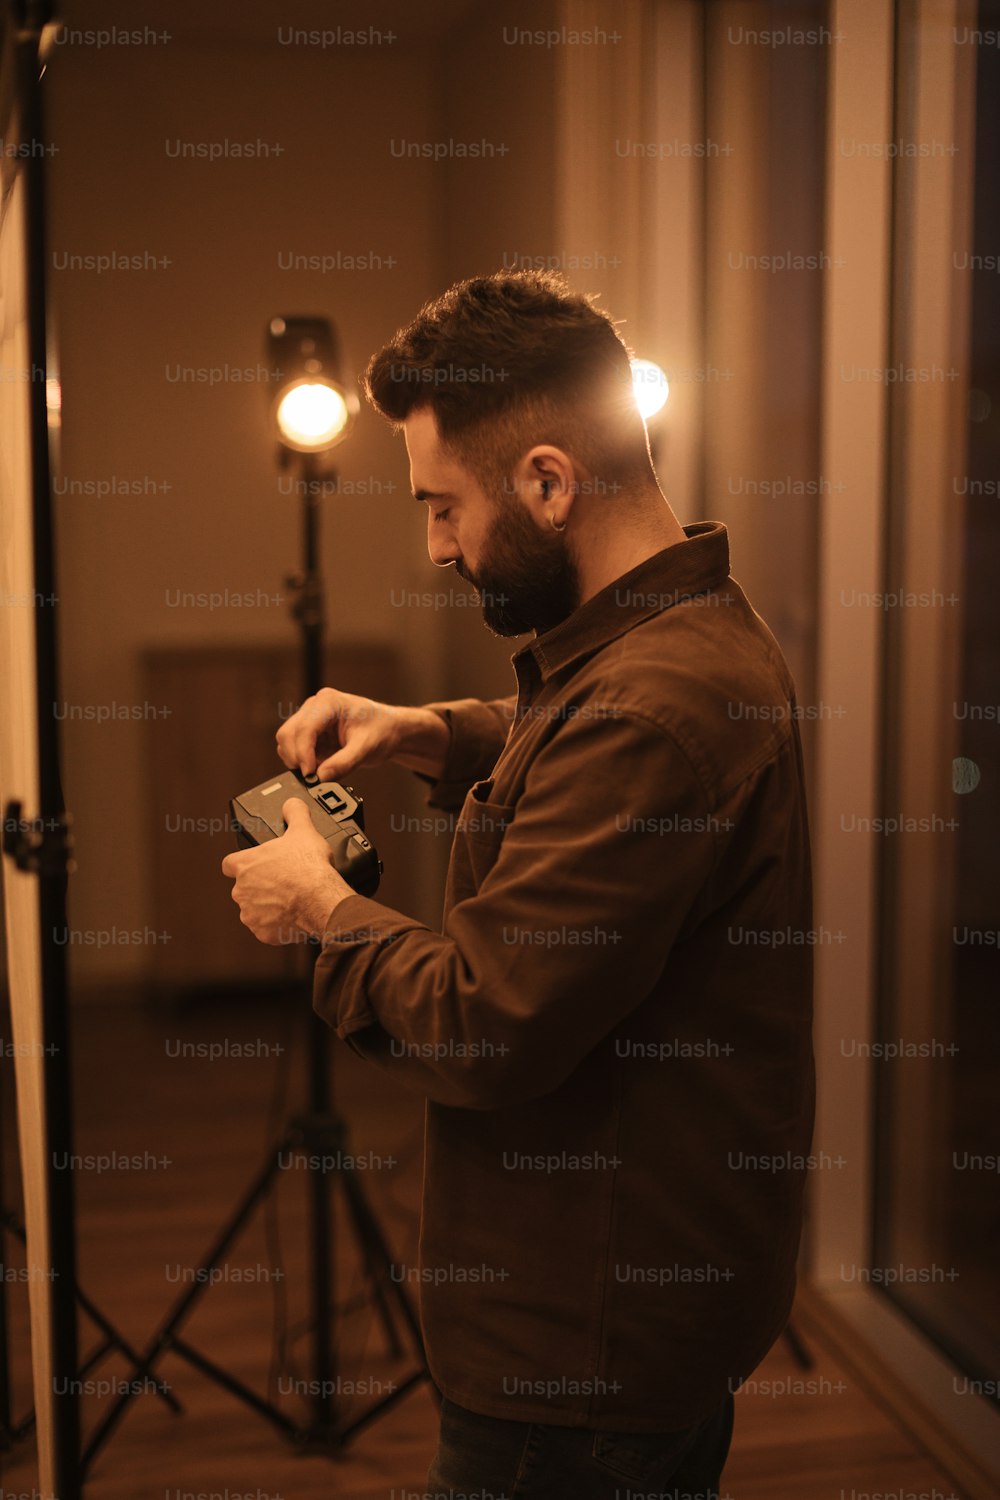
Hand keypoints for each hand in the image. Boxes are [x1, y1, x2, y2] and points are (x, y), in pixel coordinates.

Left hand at [220, 798, 354, 944]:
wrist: (320, 900)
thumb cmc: (308, 867)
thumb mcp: (304, 830)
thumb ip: (294, 813)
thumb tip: (292, 803)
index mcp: (245, 864)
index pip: (229, 863)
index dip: (241, 864)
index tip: (255, 865)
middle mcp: (241, 890)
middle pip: (244, 888)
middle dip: (260, 886)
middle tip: (282, 882)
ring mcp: (250, 913)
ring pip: (254, 909)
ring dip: (267, 906)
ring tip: (290, 900)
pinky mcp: (262, 932)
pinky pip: (266, 928)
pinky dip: (277, 924)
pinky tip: (293, 916)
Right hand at [276, 687, 403, 780]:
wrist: (390, 730)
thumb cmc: (382, 730)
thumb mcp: (367, 748)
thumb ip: (344, 763)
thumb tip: (320, 777)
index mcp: (329, 702)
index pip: (304, 728)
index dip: (303, 753)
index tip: (310, 774)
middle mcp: (315, 706)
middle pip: (289, 733)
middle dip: (297, 758)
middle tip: (313, 777)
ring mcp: (310, 718)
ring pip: (287, 741)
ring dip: (297, 760)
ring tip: (318, 772)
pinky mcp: (311, 732)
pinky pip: (295, 747)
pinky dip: (301, 761)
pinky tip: (318, 767)